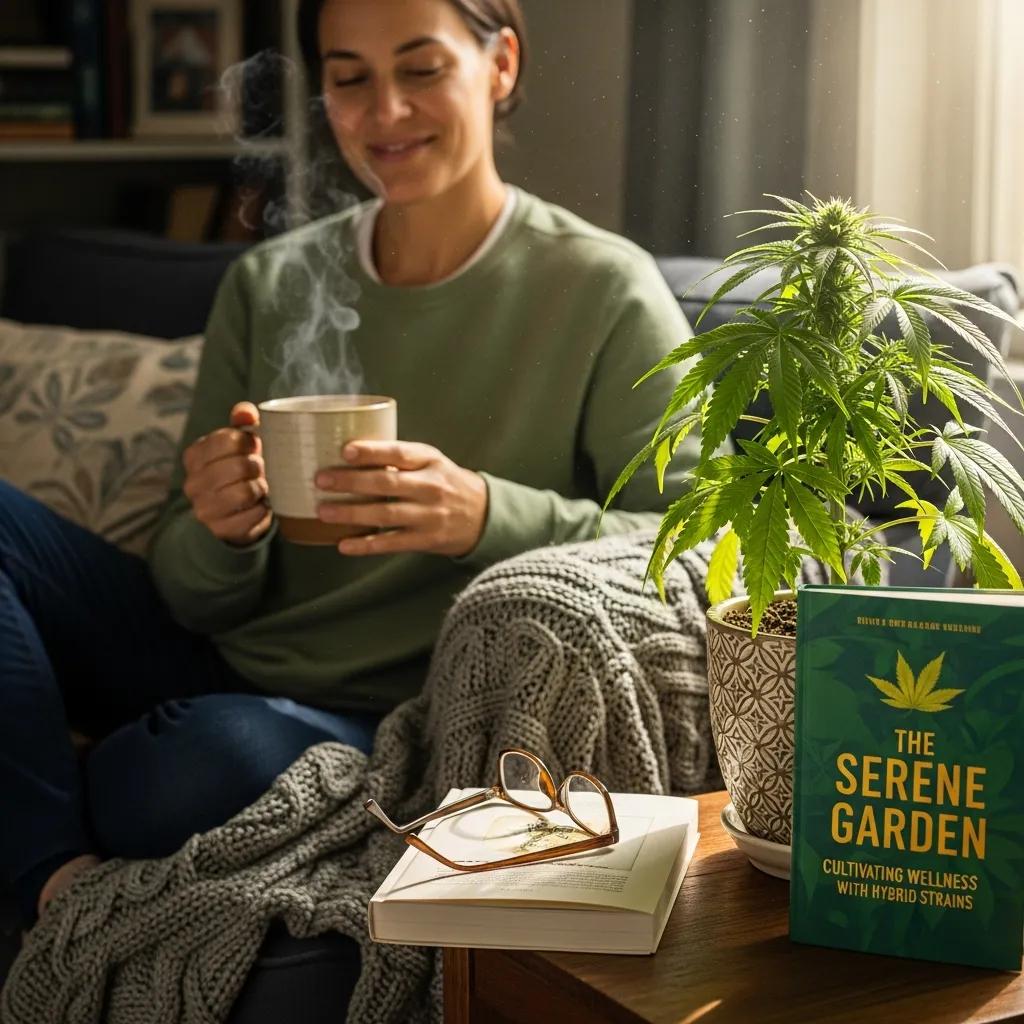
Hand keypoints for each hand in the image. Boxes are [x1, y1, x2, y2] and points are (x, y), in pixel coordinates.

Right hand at [182, 401, 271, 545]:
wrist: (237, 513)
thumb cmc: (240, 470)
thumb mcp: (239, 445)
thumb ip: (242, 423)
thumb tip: (246, 412)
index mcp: (194, 456)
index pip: (226, 439)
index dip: (248, 442)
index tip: (254, 447)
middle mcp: (193, 483)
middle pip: (238, 466)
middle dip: (256, 466)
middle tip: (259, 469)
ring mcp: (203, 508)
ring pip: (245, 492)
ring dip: (260, 488)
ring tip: (259, 486)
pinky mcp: (220, 529)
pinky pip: (253, 515)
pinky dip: (263, 509)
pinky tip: (259, 505)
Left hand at [315, 441, 487, 557]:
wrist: (482, 514)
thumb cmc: (445, 482)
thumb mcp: (430, 461)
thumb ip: (398, 458)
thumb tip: (346, 454)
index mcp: (430, 461)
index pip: (398, 453)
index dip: (371, 452)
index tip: (345, 451)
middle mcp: (430, 487)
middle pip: (387, 483)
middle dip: (351, 482)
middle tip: (321, 480)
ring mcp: (429, 515)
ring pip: (386, 514)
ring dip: (352, 514)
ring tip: (324, 512)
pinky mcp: (426, 540)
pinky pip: (392, 543)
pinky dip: (366, 545)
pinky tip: (344, 545)